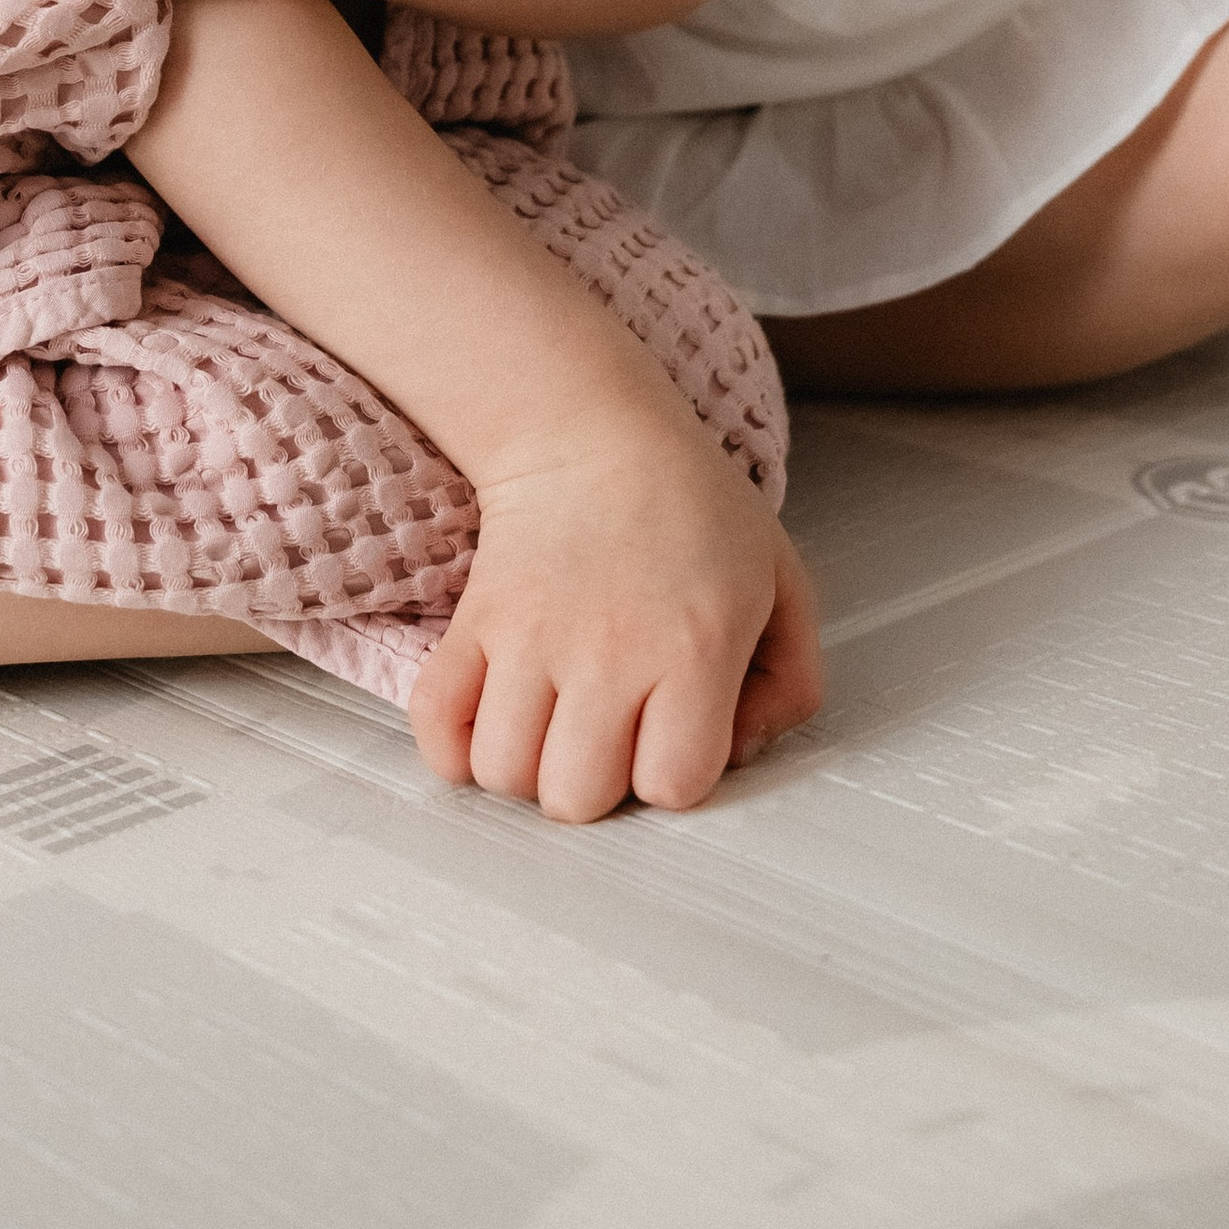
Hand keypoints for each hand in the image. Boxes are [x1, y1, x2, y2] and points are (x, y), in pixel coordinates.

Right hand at [410, 431, 822, 820]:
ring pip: (503, 772)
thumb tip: (738, 754)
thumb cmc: (691, 508)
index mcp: (693, 649)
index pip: (671, 785)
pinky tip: (495, 724)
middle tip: (611, 737)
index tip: (675, 735)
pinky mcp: (474, 624)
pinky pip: (437, 725)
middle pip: (577, 798)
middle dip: (597, 787)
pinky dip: (456, 747)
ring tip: (555, 729)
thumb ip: (791, 686)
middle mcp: (607, 653)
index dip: (675, 776)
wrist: (591, 431)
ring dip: (529, 769)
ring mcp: (530, 639)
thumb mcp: (782, 585)